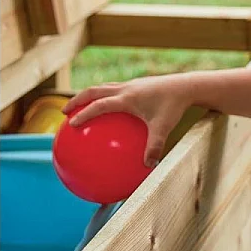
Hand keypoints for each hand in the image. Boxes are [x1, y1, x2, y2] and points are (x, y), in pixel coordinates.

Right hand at [62, 74, 191, 166]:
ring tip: (79, 106)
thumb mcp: (164, 127)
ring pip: (102, 87)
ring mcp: (130, 84)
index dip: (83, 113)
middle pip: (93, 91)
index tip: (70, 123)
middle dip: (77, 100)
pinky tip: (108, 110)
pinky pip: (114, 90)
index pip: (99, 105)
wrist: (185, 86)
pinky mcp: (136, 85)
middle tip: (64, 112)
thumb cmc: (174, 106)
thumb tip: (148, 166)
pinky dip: (105, 97)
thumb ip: (155, 146)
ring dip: (89, 95)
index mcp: (127, 98)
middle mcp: (125, 88)